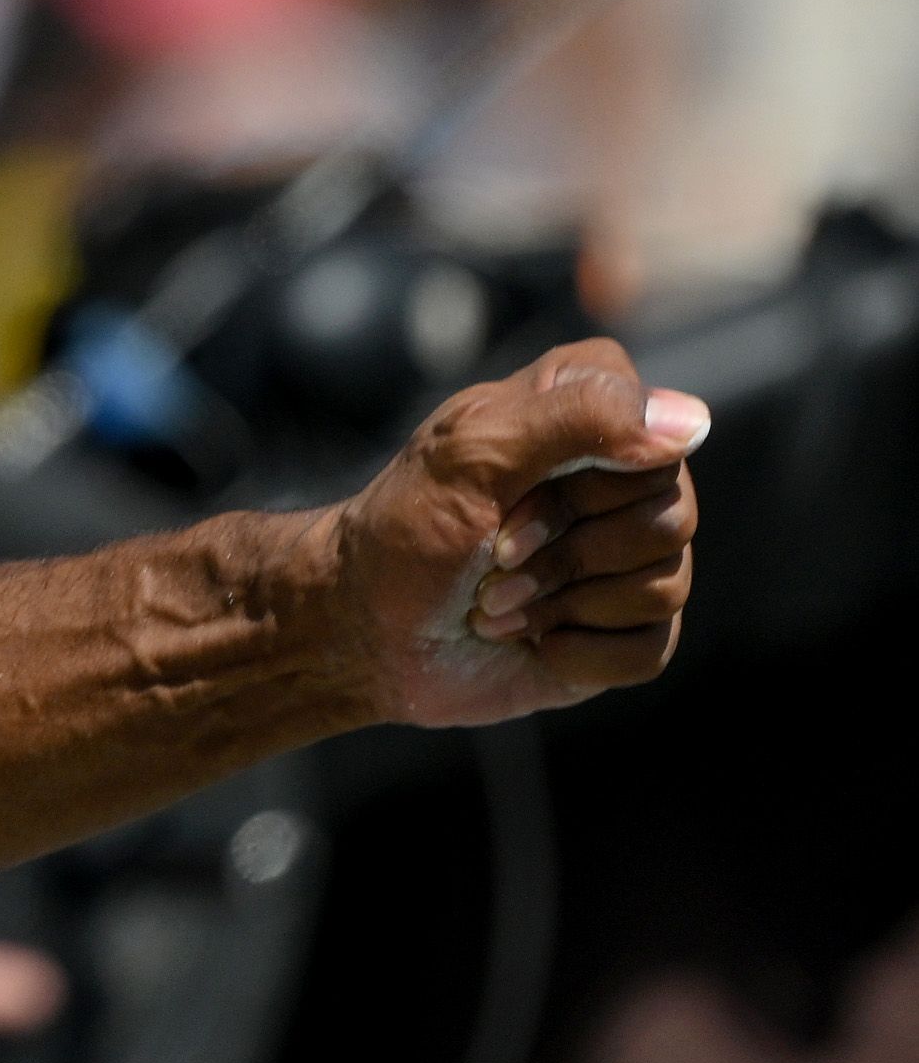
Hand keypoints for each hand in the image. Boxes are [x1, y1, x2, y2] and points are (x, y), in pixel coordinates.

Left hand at [331, 336, 704, 727]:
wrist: (368, 628)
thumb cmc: (408, 526)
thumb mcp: (472, 452)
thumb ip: (580, 418)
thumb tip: (693, 422)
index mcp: (587, 410)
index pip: (657, 436)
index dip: (584, 481)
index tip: (508, 491)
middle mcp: (622, 479)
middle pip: (672, 517)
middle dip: (566, 550)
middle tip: (494, 553)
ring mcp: (630, 556)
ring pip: (667, 584)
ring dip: (560, 602)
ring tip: (497, 599)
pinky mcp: (627, 628)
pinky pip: (649, 648)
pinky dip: (574, 652)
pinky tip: (528, 638)